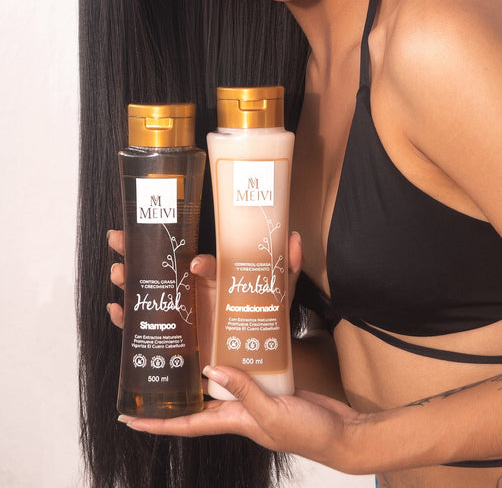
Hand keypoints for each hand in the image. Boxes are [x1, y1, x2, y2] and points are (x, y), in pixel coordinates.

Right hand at [107, 231, 302, 373]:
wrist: (254, 355)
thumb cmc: (260, 314)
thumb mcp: (276, 289)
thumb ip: (286, 265)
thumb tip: (294, 236)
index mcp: (211, 273)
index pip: (190, 254)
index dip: (181, 247)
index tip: (195, 263)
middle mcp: (189, 286)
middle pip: (153, 263)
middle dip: (132, 249)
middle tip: (118, 238)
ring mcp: (177, 309)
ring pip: (143, 290)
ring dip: (126, 279)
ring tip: (117, 272)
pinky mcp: (171, 335)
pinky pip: (142, 325)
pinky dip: (126, 319)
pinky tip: (117, 312)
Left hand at [117, 364, 369, 472]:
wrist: (340, 433)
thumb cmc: (309, 432)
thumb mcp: (273, 413)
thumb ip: (244, 391)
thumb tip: (211, 369)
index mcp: (233, 421)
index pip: (185, 424)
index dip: (156, 423)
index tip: (128, 418)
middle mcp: (236, 410)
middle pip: (195, 402)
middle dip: (170, 395)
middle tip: (146, 375)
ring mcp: (251, 397)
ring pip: (216, 381)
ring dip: (197, 370)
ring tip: (178, 350)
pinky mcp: (267, 384)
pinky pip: (241, 370)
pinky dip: (230, 357)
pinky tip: (225, 341)